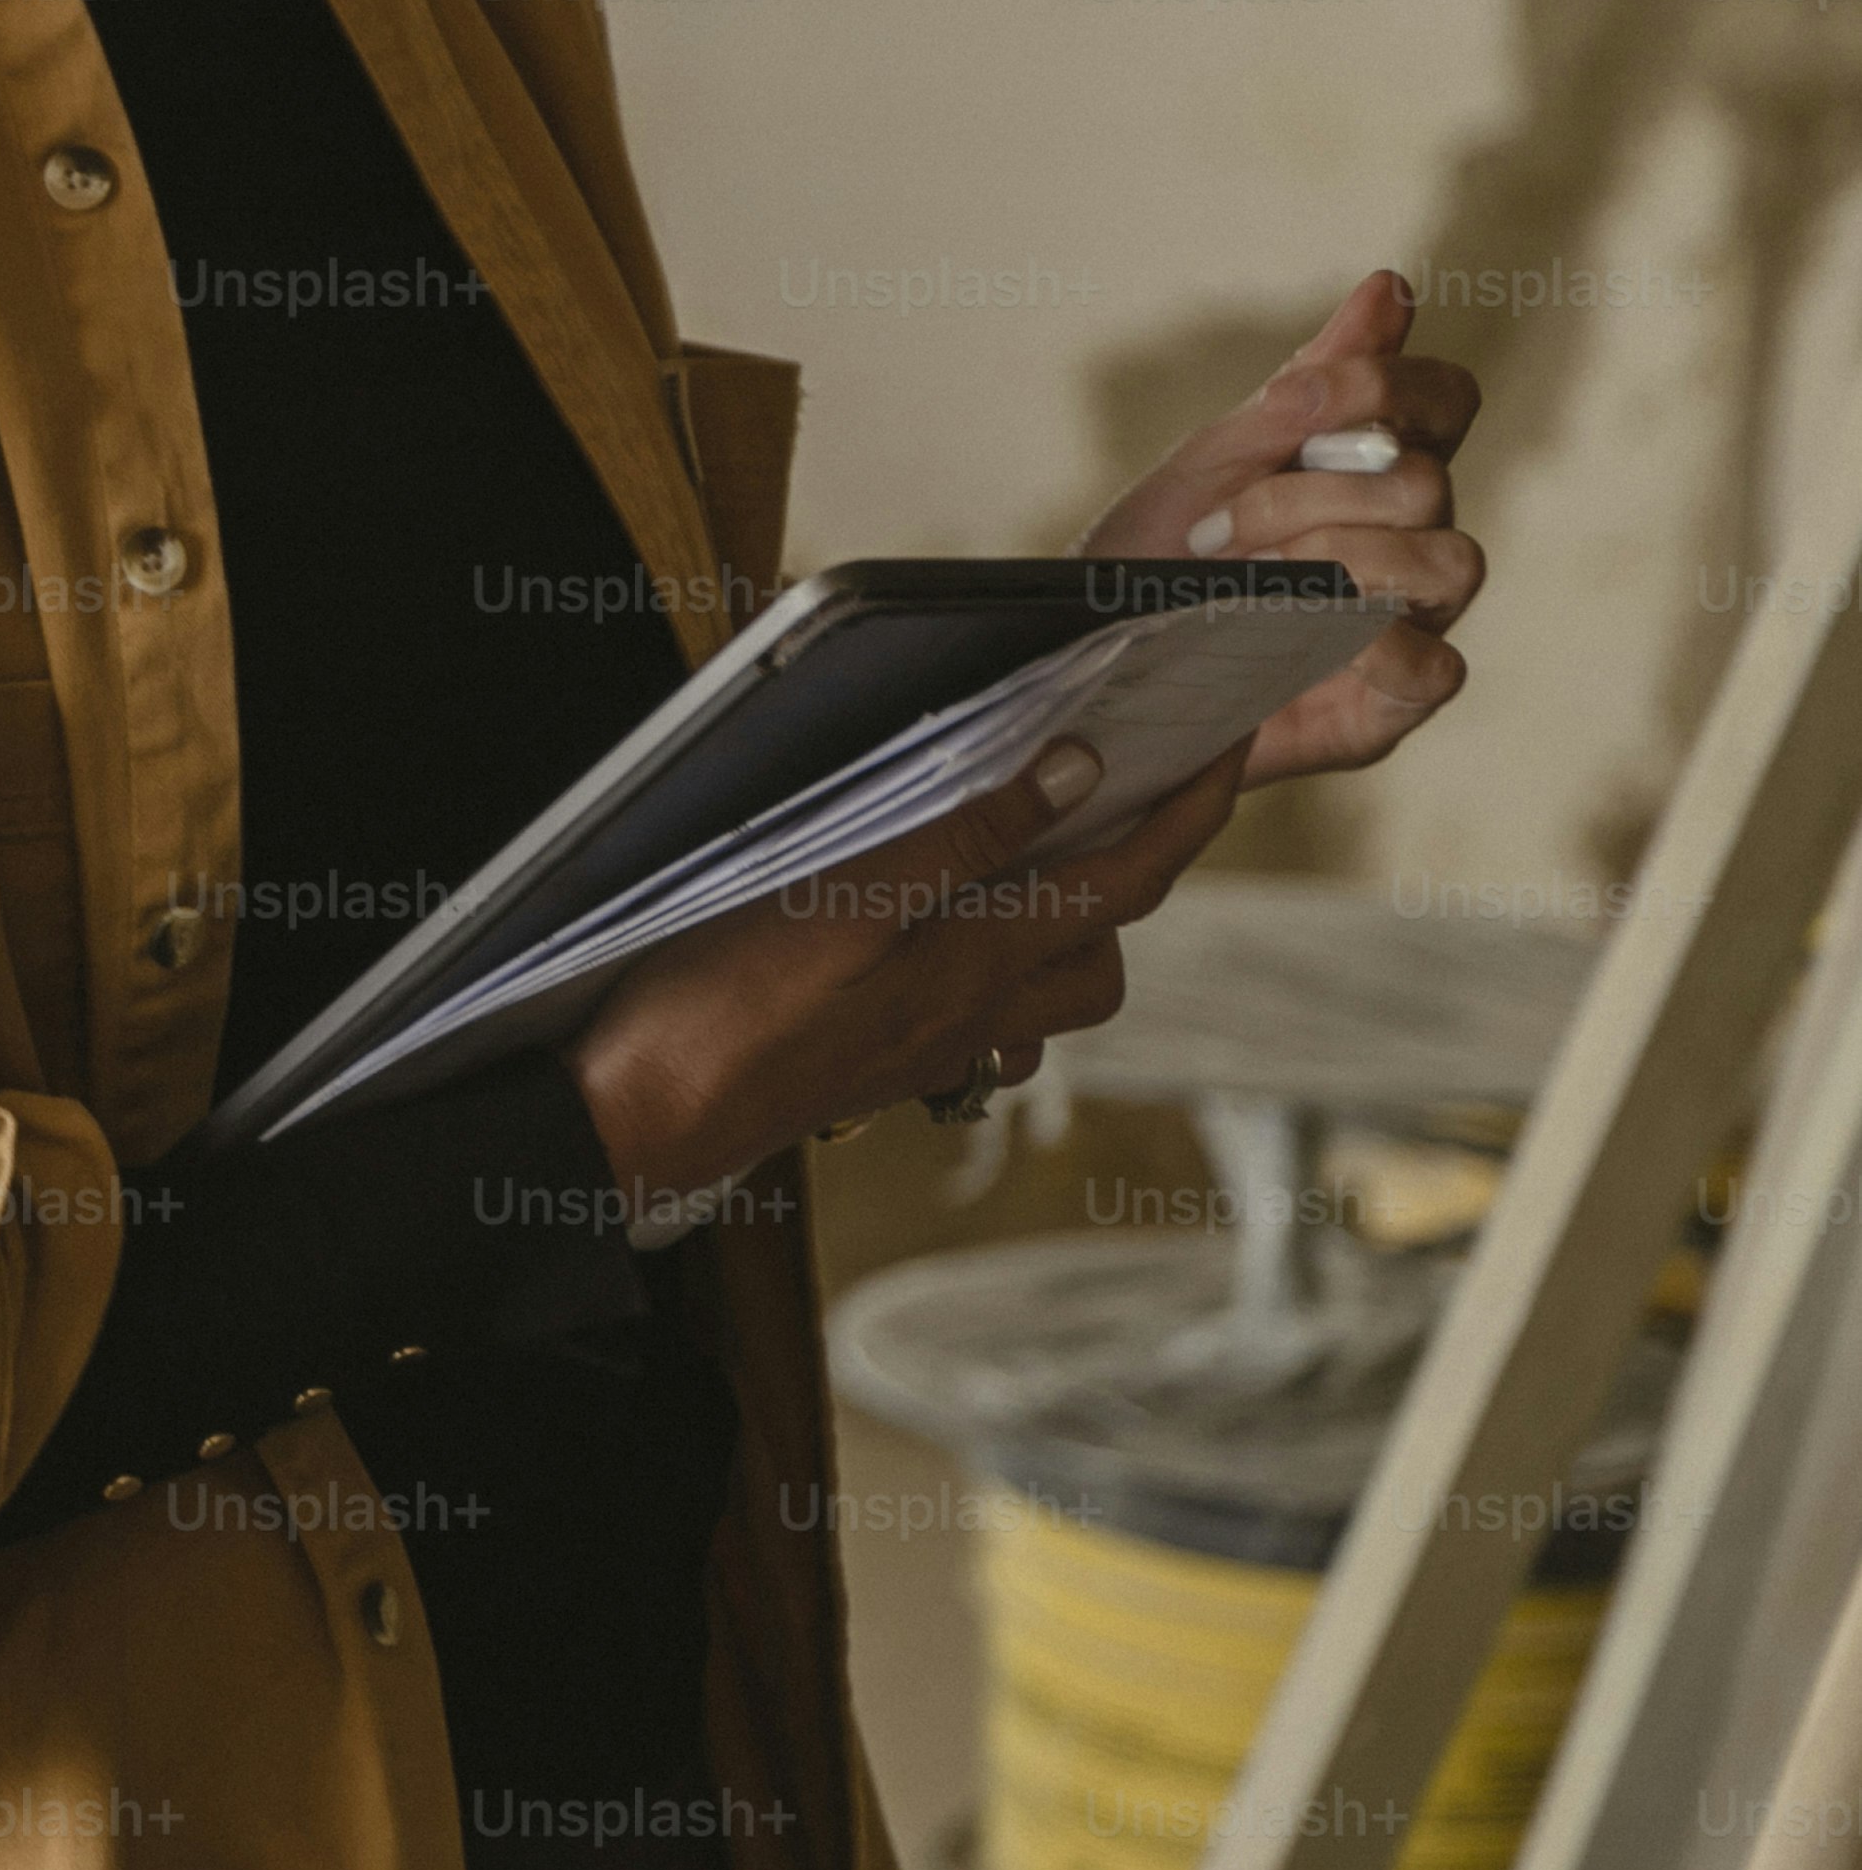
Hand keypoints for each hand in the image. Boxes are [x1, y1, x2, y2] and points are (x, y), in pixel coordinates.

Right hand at [567, 731, 1249, 1203]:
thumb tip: (1075, 771)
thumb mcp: (838, 896)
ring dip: (1065, 924)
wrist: (638, 1125)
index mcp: (979, 962)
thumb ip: (960, 835)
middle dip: (1133, 868)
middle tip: (1112, 790)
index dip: (1192, 809)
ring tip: (1022, 849)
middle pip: (1104, 946)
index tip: (1230, 744)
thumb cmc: (721, 1010)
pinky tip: (938, 936)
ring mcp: (928, 1049)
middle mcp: (975, 1014)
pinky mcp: (879, 1066)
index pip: (1127, 878)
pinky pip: (984, 1023)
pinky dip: (993, 972)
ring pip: (1048, 992)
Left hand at [1082, 270, 1485, 787]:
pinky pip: (1436, 666)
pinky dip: (1368, 646)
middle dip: (1305, 495)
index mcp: (1379, 468)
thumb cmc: (1156, 557)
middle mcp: (1414, 539)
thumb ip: (1309, 385)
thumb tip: (1391, 286)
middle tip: (1213, 530)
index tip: (1283, 406)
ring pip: (1450, 560)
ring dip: (1334, 561)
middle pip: (1426, 480)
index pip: (1447, 398)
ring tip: (1245, 585)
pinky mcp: (1395, 699)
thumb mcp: (1215, 459)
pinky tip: (1297, 639)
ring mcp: (1413, 620)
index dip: (1382, 385)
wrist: (1089, 663)